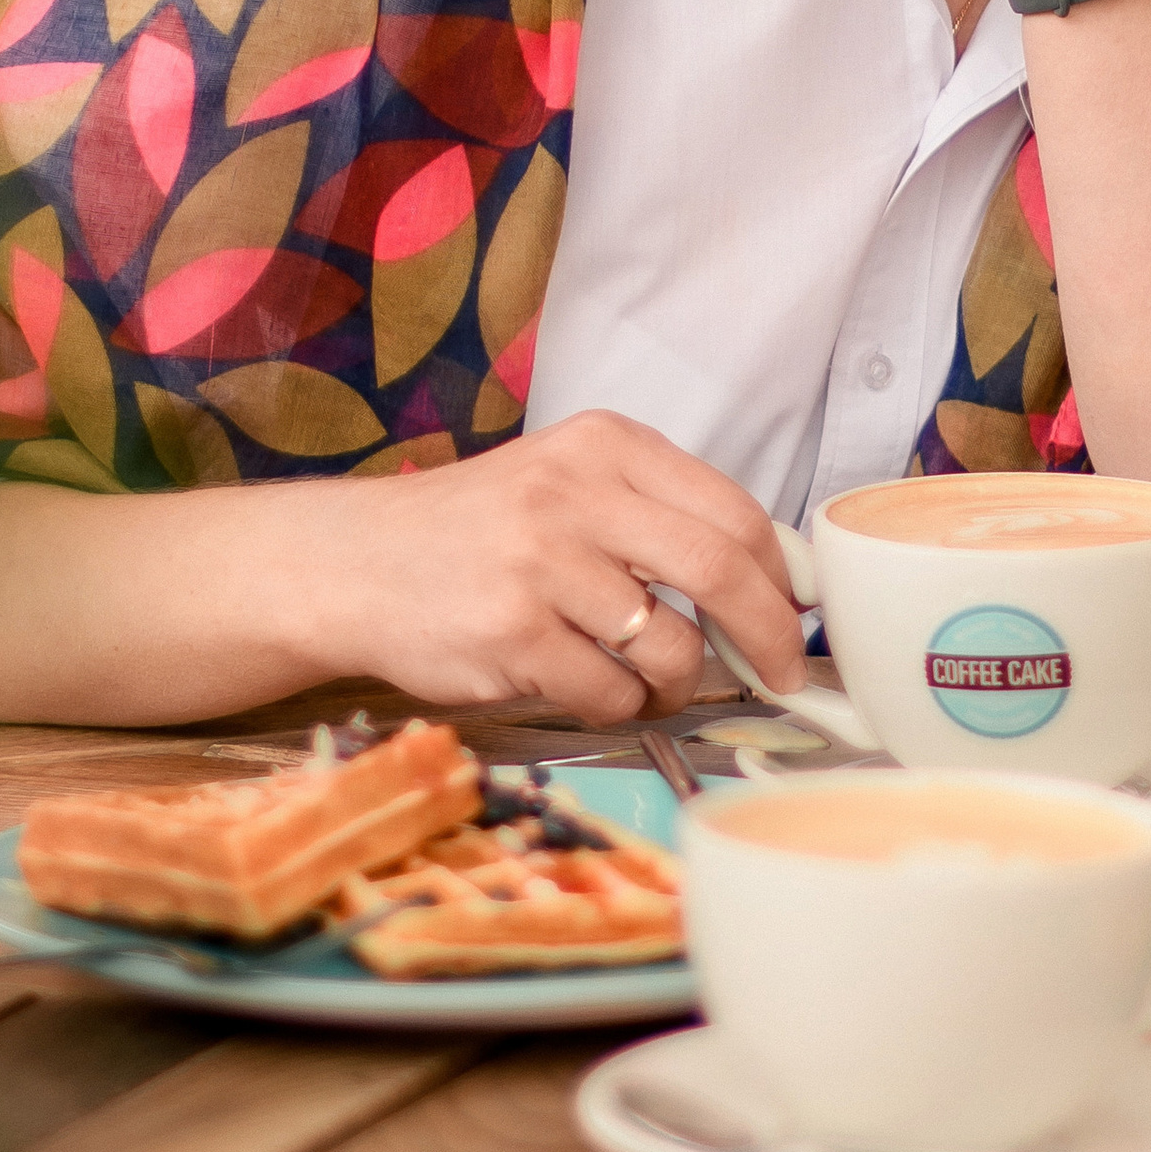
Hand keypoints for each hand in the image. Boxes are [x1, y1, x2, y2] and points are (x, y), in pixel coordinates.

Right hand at [342, 413, 804, 724]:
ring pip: (669, 646)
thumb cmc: (476, 532)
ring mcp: (542, 564)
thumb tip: (775, 579)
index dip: (782, 576)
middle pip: (721, 570)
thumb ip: (658, 514)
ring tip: (652, 681)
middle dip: (770, 635)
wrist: (354, 562)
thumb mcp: (567, 483)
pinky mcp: (512, 633)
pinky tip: (590, 686)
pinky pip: (610, 692)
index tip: (796, 613)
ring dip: (679, 682)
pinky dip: (619, 704)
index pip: (734, 511)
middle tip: (782, 672)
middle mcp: (576, 494)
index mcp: (605, 446)